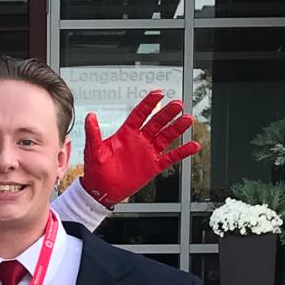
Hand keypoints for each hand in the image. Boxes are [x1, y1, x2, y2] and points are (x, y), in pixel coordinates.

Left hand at [79, 91, 201, 206]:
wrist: (101, 191)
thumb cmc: (96, 170)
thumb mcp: (93, 150)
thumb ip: (93, 133)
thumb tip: (90, 116)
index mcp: (126, 134)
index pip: (140, 114)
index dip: (149, 103)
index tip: (158, 93)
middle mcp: (140, 140)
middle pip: (157, 123)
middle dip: (167, 113)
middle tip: (178, 104)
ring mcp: (148, 152)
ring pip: (166, 137)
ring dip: (177, 128)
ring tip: (188, 119)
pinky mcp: (153, 166)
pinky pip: (171, 158)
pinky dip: (183, 152)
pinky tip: (194, 145)